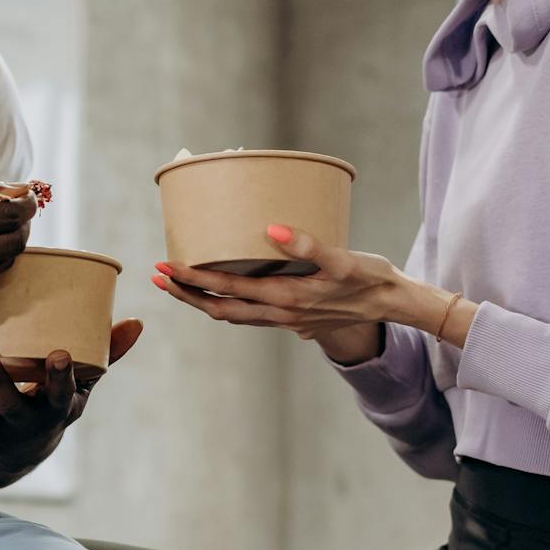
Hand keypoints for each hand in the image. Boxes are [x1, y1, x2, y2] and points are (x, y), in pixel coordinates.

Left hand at [0, 320, 143, 485]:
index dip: (59, 379)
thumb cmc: (50, 403)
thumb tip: (137, 322)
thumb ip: (104, 354)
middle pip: (8, 408)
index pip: (59, 398)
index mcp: (53, 413)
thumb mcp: (79, 386)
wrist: (18, 453)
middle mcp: (21, 428)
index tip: (59, 354)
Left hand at [151, 225, 430, 343]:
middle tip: (156, 274)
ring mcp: (285, 320)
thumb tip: (273, 230)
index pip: (226, 290)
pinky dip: (225, 304)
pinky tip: (218, 292)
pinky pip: (248, 314)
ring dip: (202, 300)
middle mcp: (279, 314)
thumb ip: (309, 245)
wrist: (394, 305)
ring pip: (232, 315)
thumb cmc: (371, 278)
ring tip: (177, 284)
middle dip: (185, 293)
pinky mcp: (293, 318)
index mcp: (285, 300)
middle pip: (219, 308)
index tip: (166, 265)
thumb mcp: (344, 260)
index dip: (193, 279)